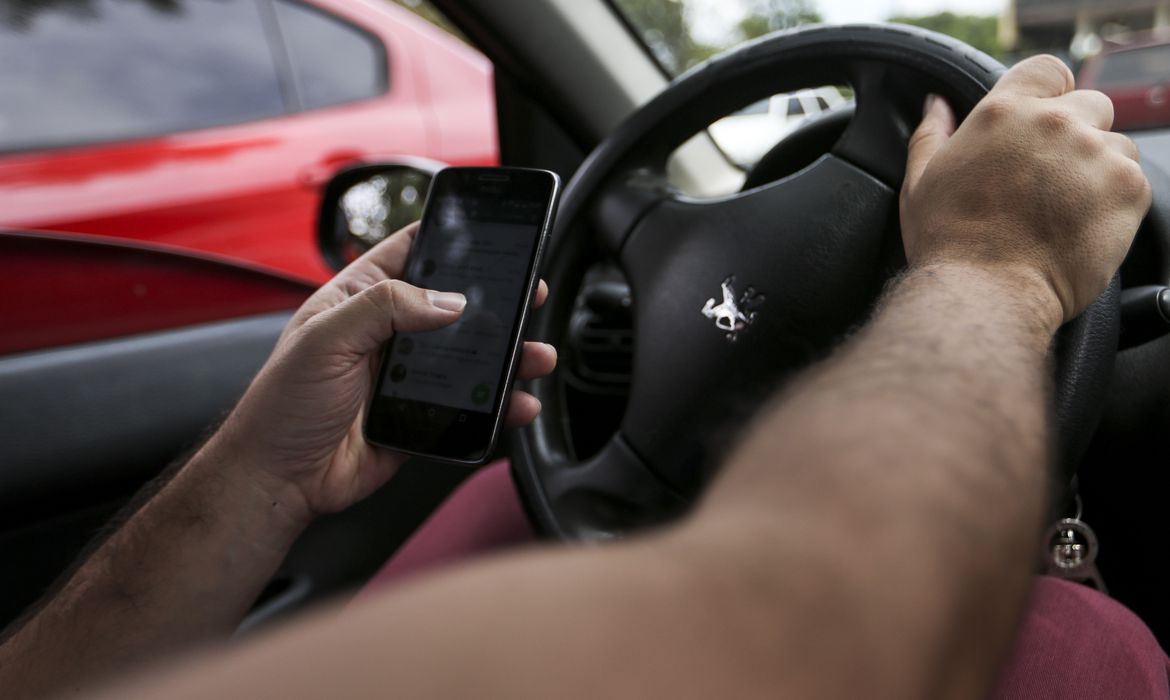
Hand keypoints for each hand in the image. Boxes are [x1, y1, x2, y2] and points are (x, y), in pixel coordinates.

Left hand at [212, 223, 556, 521]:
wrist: (278, 479)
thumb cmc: (282, 405)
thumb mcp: (326, 338)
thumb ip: (385, 307)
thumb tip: (447, 300)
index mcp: (359, 299)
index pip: (410, 253)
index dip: (450, 240)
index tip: (491, 236)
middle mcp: (387, 333)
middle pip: (453, 306)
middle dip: (496, 301)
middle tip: (529, 295)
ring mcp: (406, 377)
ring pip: (470, 357)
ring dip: (508, 355)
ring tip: (535, 355)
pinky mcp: (422, 417)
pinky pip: (470, 405)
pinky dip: (499, 404)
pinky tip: (517, 402)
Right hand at [900, 55, 1151, 325]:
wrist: (985, 293)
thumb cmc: (948, 243)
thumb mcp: (921, 183)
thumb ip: (932, 134)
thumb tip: (937, 105)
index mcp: (1004, 113)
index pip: (1048, 70)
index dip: (1049, 94)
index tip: (1042, 122)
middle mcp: (1055, 123)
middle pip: (1090, 105)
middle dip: (1076, 135)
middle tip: (1048, 180)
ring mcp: (1095, 154)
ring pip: (1116, 146)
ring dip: (1097, 169)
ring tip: (1063, 211)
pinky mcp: (1127, 189)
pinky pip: (1132, 181)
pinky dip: (1114, 201)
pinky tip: (1079, 227)